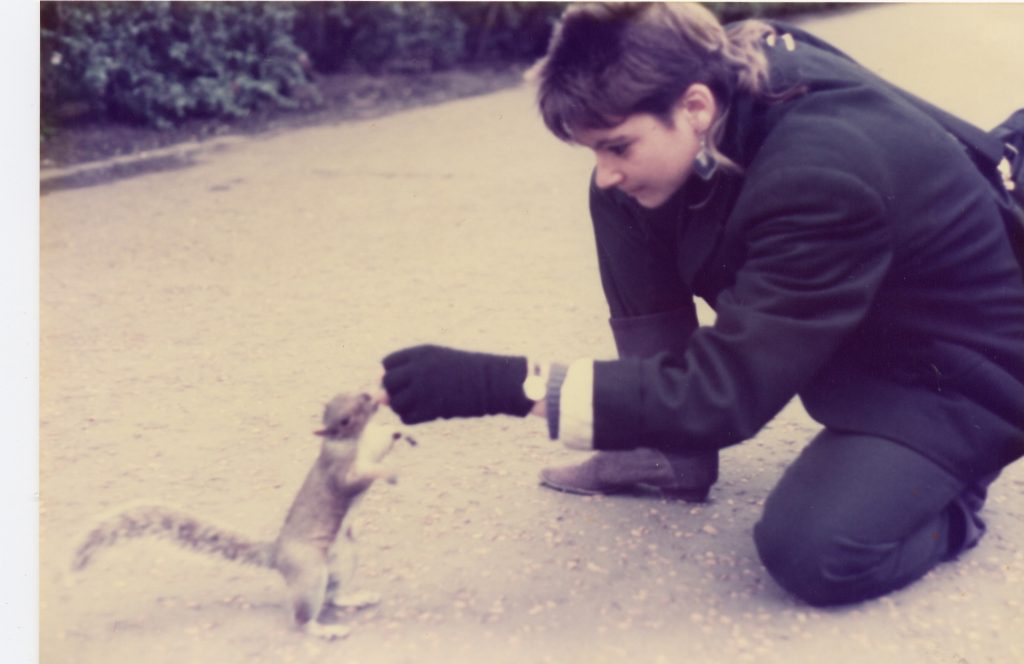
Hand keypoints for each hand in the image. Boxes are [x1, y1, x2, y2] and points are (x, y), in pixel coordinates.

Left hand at [381, 345, 532, 423]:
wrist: (494, 381)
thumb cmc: (466, 371)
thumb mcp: (438, 362)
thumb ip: (408, 376)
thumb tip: (378, 398)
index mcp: (421, 353)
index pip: (387, 363)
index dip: (393, 373)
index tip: (406, 380)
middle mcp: (419, 369)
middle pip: (387, 383)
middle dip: (393, 391)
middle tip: (409, 396)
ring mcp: (425, 389)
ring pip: (395, 403)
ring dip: (402, 407)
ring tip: (418, 405)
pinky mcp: (433, 408)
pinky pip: (407, 418)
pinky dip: (412, 418)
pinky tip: (424, 413)